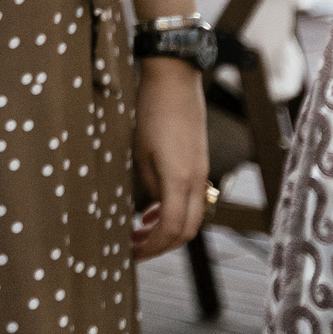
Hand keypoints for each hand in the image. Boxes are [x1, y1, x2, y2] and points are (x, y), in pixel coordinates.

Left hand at [131, 57, 207, 260]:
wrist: (174, 80)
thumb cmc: (150, 111)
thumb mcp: (139, 150)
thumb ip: (149, 183)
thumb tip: (153, 207)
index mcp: (179, 178)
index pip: (172, 228)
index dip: (153, 247)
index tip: (132, 253)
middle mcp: (196, 179)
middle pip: (187, 230)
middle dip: (161, 245)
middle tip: (133, 248)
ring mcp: (201, 172)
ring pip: (192, 217)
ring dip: (167, 229)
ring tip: (138, 232)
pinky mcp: (199, 164)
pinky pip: (191, 199)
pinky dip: (173, 211)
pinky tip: (152, 211)